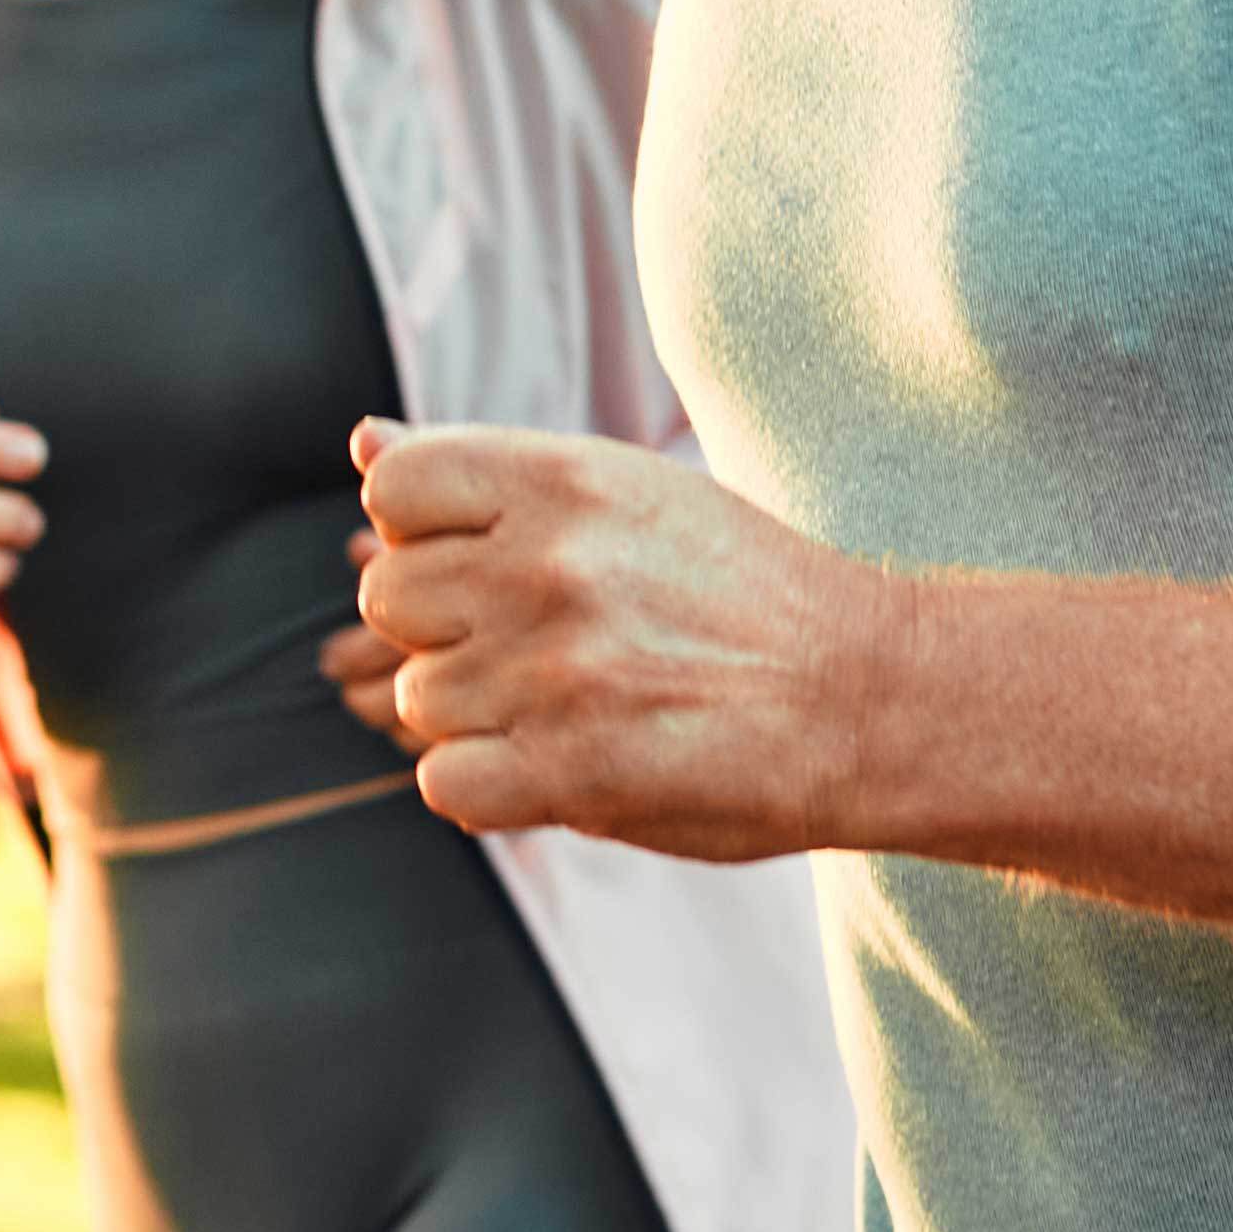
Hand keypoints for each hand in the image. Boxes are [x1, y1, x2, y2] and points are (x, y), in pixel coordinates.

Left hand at [348, 420, 880, 862]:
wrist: (868, 696)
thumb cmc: (742, 591)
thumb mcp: (625, 490)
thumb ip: (487, 475)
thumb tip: (364, 443)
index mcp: (563, 479)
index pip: (394, 491)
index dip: (424, 535)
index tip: (486, 562)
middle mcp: (549, 565)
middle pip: (389, 599)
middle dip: (446, 629)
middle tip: (541, 645)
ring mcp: (556, 672)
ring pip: (418, 698)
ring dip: (477, 714)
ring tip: (570, 705)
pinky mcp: (570, 772)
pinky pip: (443, 783)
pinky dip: (488, 787)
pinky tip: (556, 764)